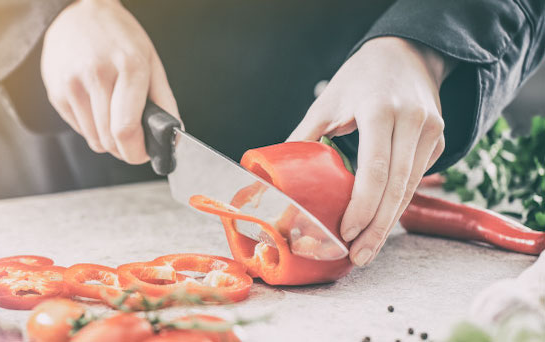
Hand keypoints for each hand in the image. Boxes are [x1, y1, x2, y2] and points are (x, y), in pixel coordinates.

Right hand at [41, 0, 180, 162]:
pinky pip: (79, 130)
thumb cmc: (120, 38)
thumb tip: (173, 136)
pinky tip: (97, 108)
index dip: (136, 152)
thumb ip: (164, 101)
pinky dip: (92, 129)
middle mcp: (97, 74)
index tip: (143, 154)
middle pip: (110, 140)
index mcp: (128, 67)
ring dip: (109, 141)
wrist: (78, 14)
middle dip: (125, 150)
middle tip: (133, 141)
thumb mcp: (150, 61)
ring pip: (94, 140)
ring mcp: (73, 84)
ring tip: (115, 120)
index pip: (126, 129)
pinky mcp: (57, 92)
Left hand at [288, 37, 453, 265]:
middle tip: (358, 257)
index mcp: (380, 109)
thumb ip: (303, 138)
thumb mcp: (326, 102)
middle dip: (377, 228)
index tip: (345, 233)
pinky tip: (380, 223)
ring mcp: (431, 130)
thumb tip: (276, 177)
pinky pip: (417, 179)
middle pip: (397, 187)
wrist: (407, 53)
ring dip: (389, 222)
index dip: (362, 206)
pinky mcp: (438, 140)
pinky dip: (398, 204)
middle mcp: (412, 120)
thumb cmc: (359, 78)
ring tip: (367, 250)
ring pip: (410, 188)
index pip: (375, 169)